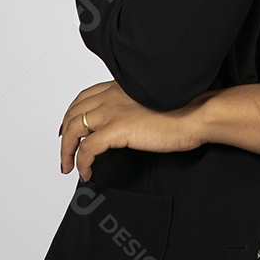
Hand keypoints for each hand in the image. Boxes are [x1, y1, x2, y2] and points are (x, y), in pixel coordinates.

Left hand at [59, 80, 203, 181]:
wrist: (195, 113)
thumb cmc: (182, 108)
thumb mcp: (151, 99)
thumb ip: (133, 105)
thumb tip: (127, 122)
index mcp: (119, 86)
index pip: (84, 97)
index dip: (72, 113)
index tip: (68, 127)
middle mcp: (111, 96)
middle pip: (74, 113)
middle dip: (65, 135)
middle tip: (65, 150)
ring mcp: (112, 112)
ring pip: (74, 130)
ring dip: (67, 151)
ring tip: (69, 166)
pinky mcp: (117, 130)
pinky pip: (87, 149)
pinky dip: (82, 163)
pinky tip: (87, 172)